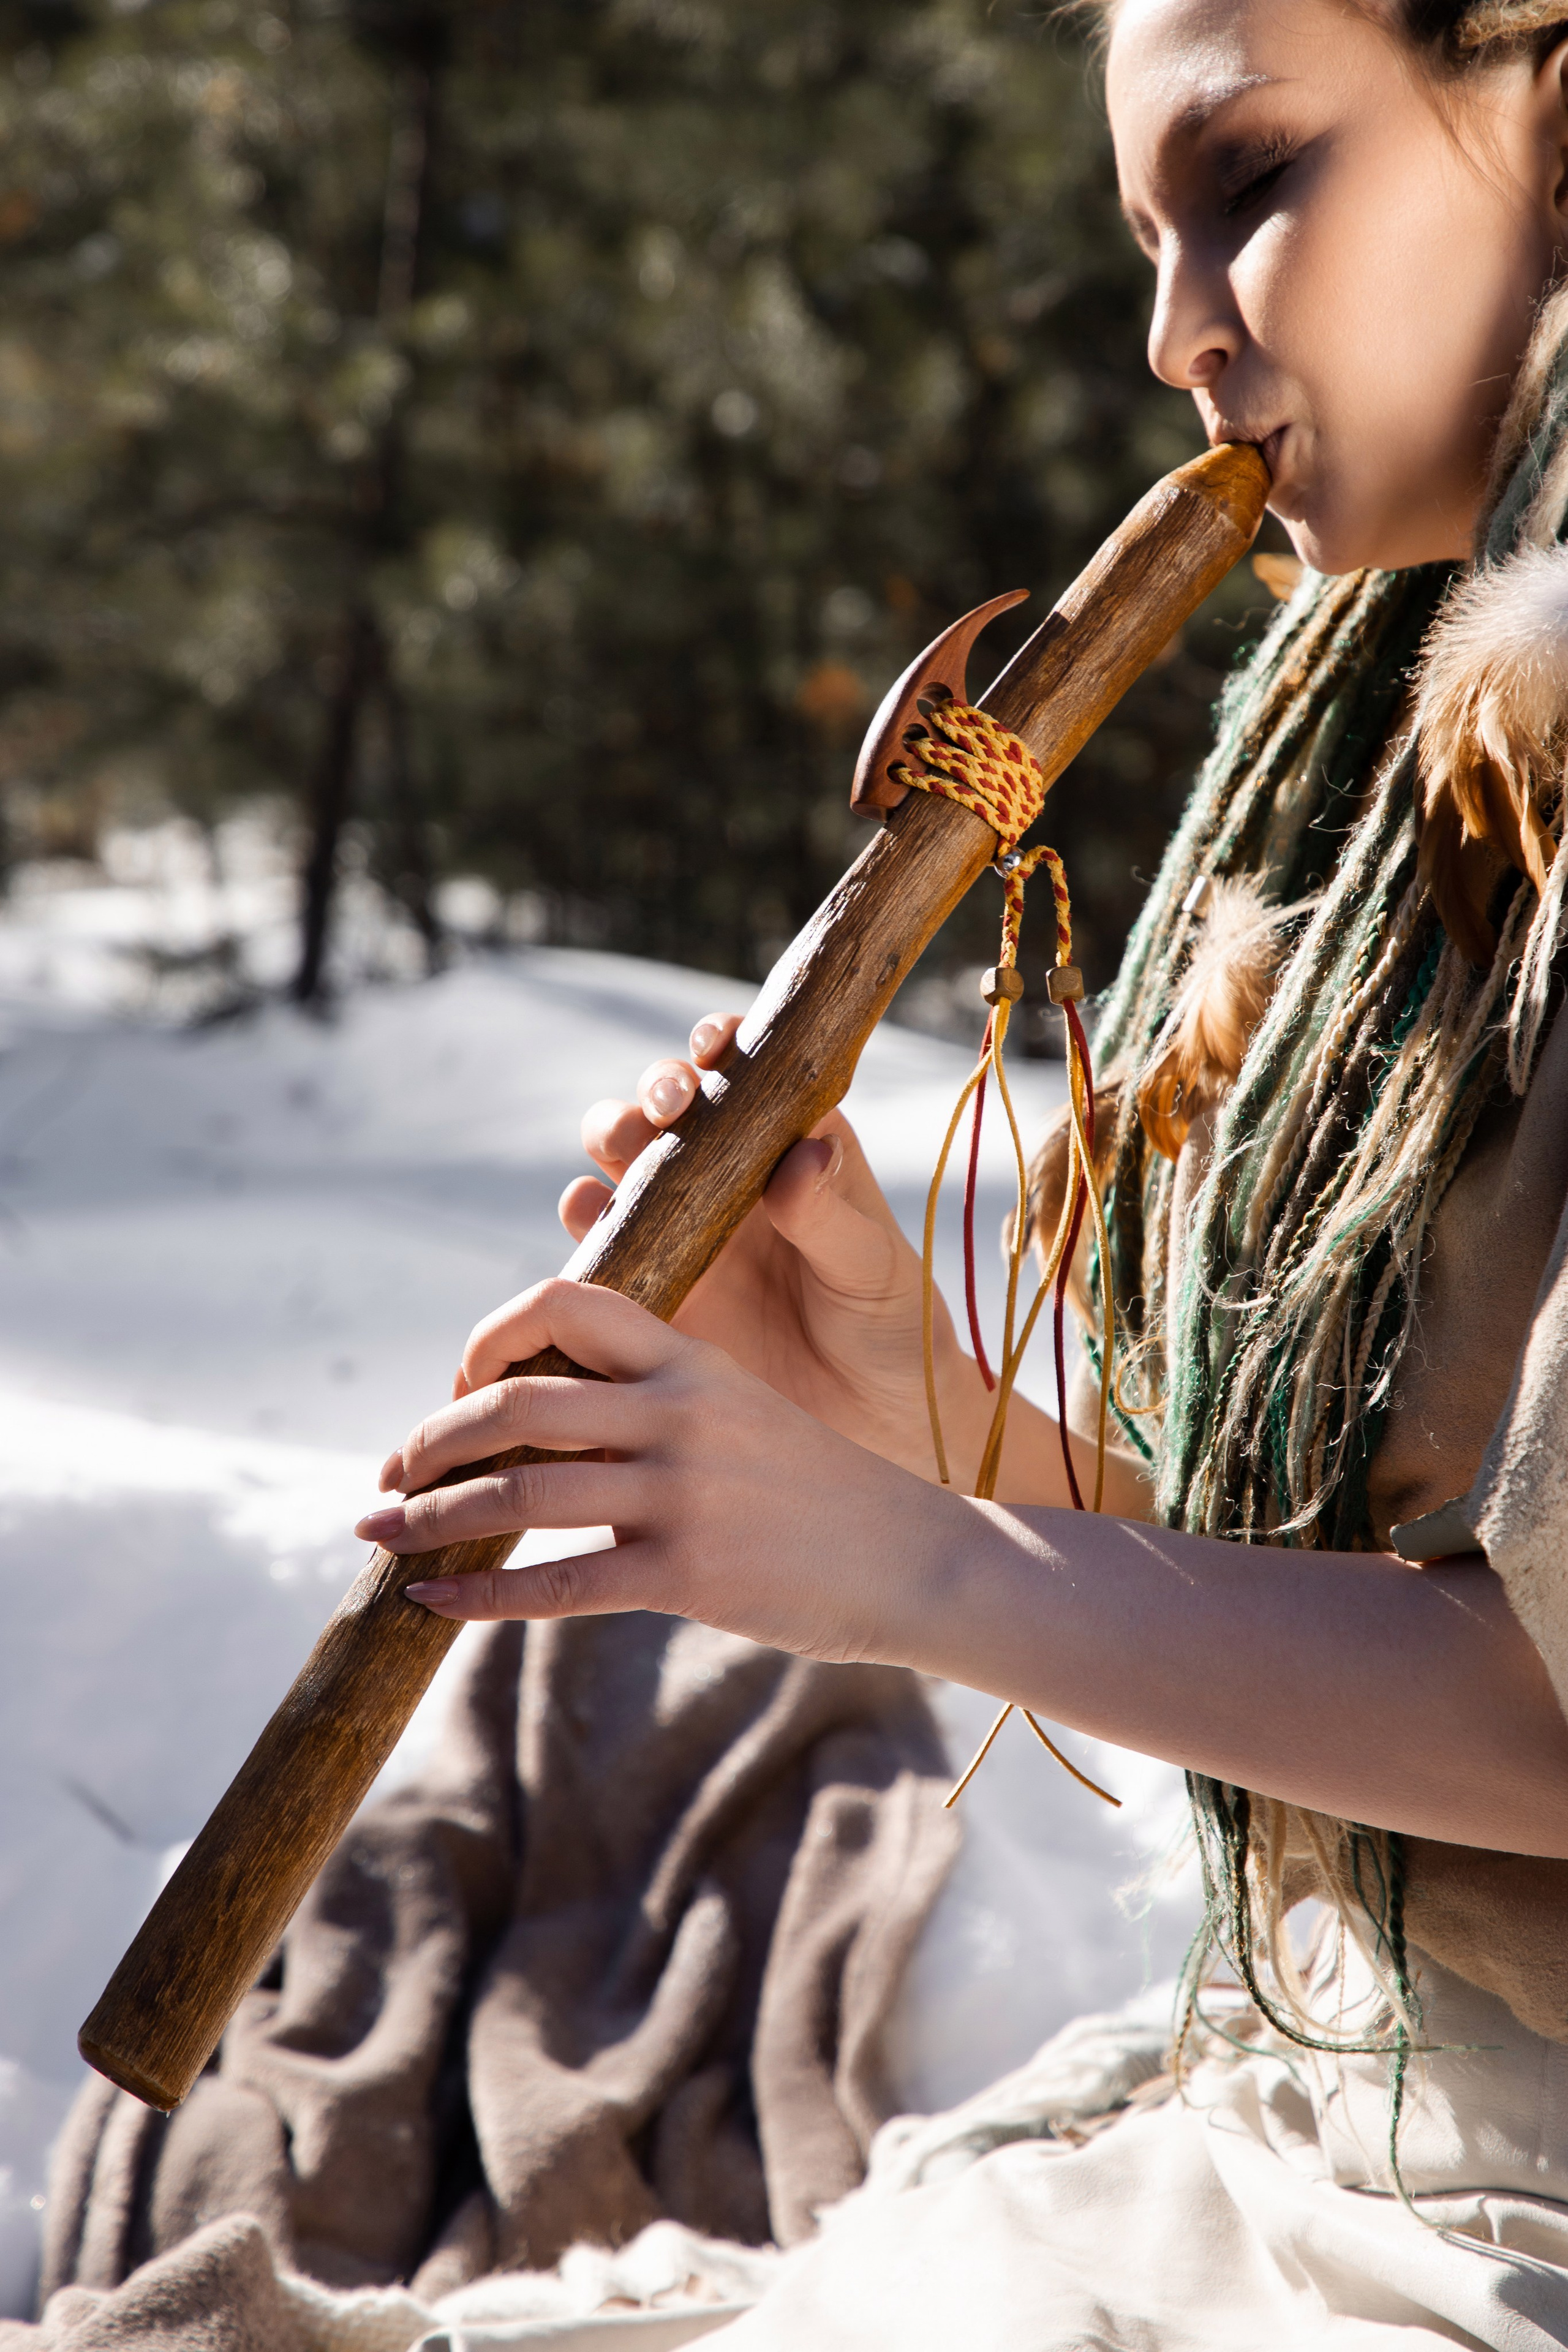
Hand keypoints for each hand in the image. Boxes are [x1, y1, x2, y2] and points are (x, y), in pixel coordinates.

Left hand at [360, 1278, 971, 1661]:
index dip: (489, 1338)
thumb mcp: (740, 1408)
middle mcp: (680, 1414)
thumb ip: (653, 1398)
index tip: (459, 1388)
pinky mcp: (686, 1575)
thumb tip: (538, 1417)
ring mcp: (683, 1494)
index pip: (565, 1304)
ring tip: (382, 1535)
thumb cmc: (816, 1489)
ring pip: (520, 1491)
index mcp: (692, 1359)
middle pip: (518, 1401)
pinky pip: (557, 1583)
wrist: (916, 1558)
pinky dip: (480, 1593)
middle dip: (431, 1440)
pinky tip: (434, 1600)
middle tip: (388, 1477)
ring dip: (430, 1516)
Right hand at [554, 1010, 990, 1485]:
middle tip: (671, 1108)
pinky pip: (599, 1238)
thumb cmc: (889, 1331)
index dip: (721, 1044)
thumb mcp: (873, 1271)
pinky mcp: (647, 1285)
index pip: (748, 1071)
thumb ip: (833, 1214)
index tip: (714, 1047)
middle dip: (659, 1089)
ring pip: (622, 1158)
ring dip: (613, 1142)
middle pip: (670, 1104)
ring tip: (625, 1160)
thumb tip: (802, 1154)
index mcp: (791, 1146)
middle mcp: (727, 1175)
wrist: (866, 1424)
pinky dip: (584, 1221)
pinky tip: (590, 1223)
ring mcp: (681, 1226)